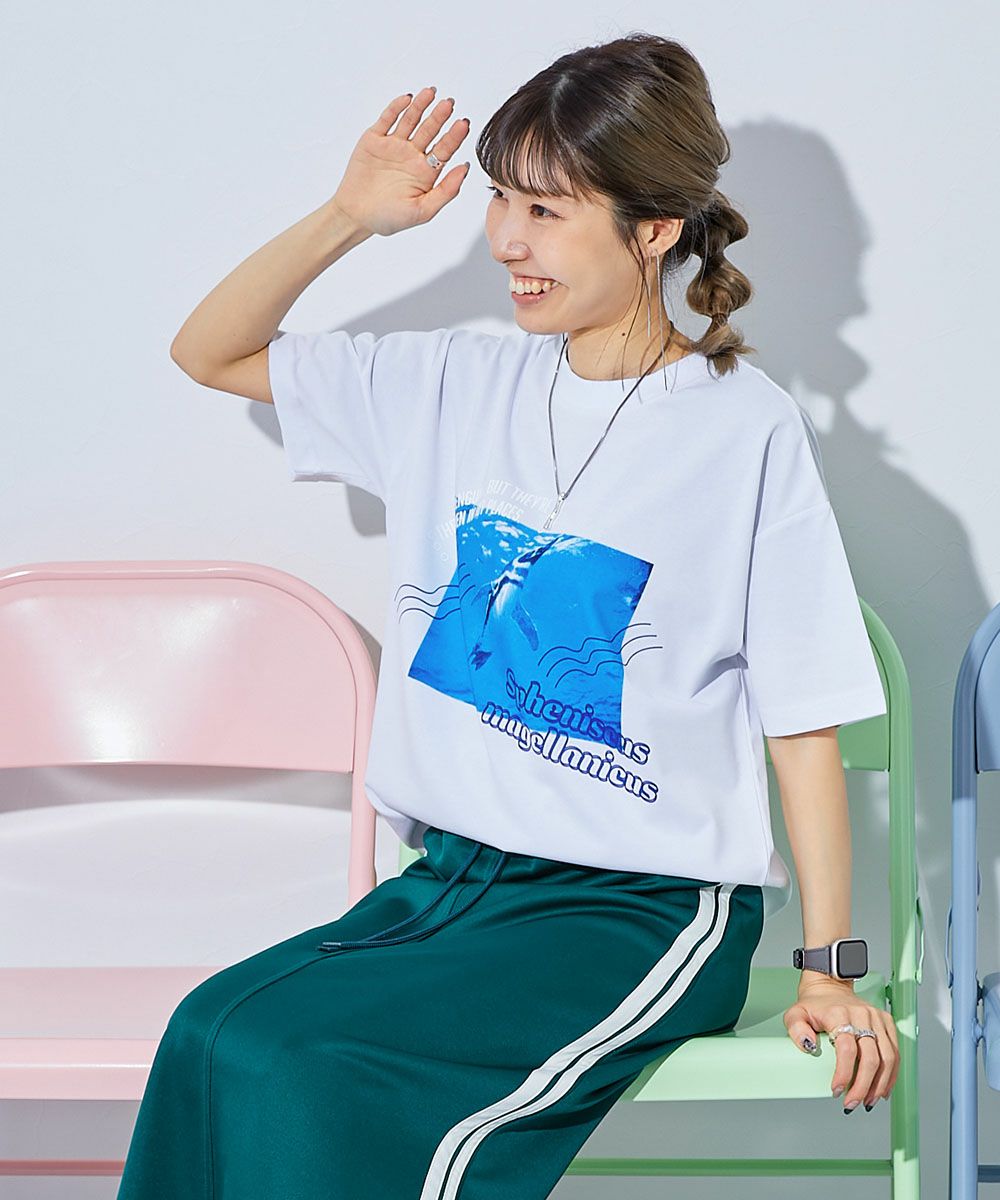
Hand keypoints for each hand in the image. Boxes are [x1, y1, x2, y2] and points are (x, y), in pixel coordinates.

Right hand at [331, 86, 471, 237]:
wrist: (355, 216)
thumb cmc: (389, 218)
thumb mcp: (423, 211)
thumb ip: (446, 191)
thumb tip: (465, 168)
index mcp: (426, 172)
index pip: (445, 149)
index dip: (455, 136)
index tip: (464, 123)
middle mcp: (412, 155)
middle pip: (430, 131)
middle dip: (440, 117)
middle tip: (449, 104)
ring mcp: (394, 145)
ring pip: (410, 120)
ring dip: (421, 106)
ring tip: (431, 93)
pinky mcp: (374, 139)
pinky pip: (387, 119)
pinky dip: (397, 108)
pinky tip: (408, 99)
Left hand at [783, 980, 899, 1110]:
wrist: (830, 986)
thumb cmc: (814, 1004)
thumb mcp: (795, 1013)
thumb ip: (796, 1029)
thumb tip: (808, 1046)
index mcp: (839, 1014)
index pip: (847, 1049)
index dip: (844, 1073)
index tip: (836, 1090)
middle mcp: (862, 1015)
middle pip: (870, 1058)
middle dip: (863, 1087)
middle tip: (852, 1103)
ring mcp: (877, 1018)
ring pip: (888, 1058)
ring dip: (880, 1085)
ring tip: (868, 1101)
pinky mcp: (886, 1022)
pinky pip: (895, 1052)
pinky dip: (891, 1074)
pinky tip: (882, 1089)